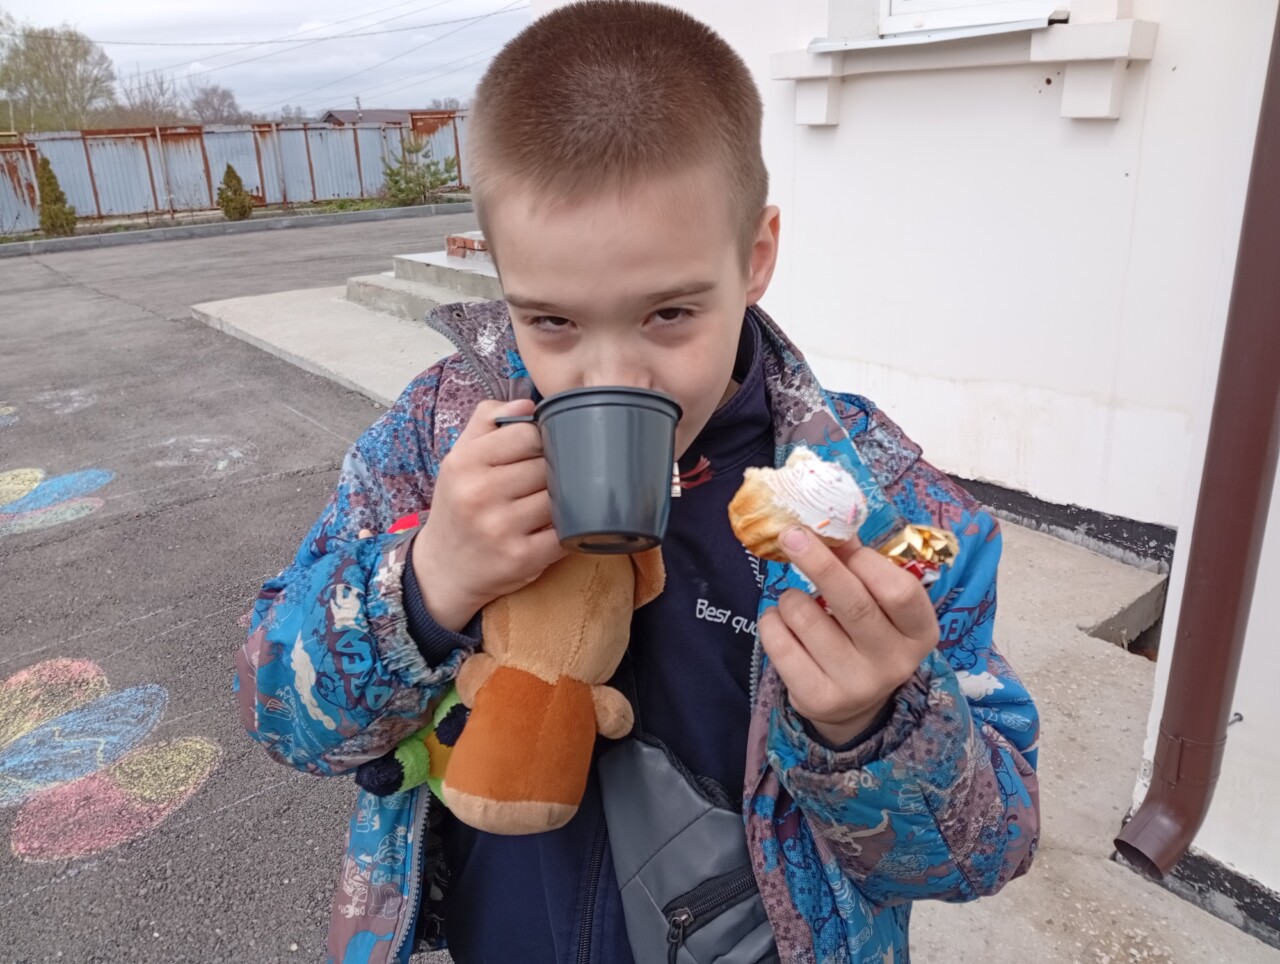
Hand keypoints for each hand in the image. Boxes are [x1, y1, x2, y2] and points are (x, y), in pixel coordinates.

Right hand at [411, 399, 566, 630]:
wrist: (442, 569)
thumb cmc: (459, 505)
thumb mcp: (459, 458)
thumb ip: (487, 421)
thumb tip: (528, 402)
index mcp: (464, 463)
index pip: (528, 433)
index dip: (542, 440)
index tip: (540, 451)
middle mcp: (479, 493)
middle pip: (547, 464)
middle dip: (554, 470)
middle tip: (548, 480)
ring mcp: (501, 528)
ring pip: (560, 496)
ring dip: (565, 499)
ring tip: (553, 502)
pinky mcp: (522, 558)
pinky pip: (566, 531)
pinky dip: (570, 527)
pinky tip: (560, 526)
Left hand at [758, 526, 939, 745]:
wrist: (852, 705)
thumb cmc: (865, 635)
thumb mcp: (878, 604)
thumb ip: (859, 565)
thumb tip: (830, 525)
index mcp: (920, 632)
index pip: (900, 591)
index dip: (866, 561)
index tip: (841, 541)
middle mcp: (894, 663)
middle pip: (853, 603)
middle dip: (818, 562)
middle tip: (791, 534)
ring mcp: (857, 685)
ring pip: (807, 618)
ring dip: (791, 597)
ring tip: (795, 602)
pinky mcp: (818, 699)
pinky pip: (780, 644)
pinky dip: (772, 622)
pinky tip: (781, 623)